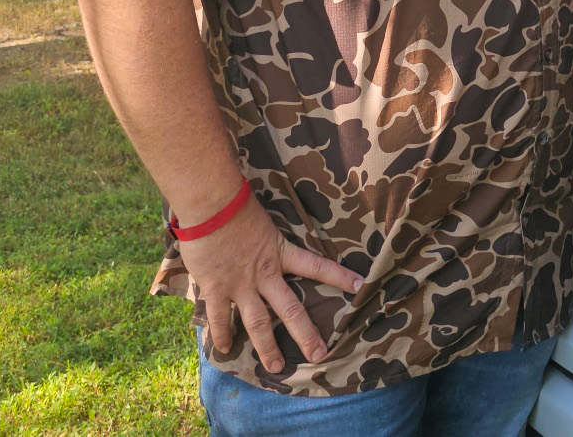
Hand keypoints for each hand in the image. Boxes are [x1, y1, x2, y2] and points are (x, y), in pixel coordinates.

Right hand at [183, 200, 365, 372]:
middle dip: (306, 334)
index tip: (361, 285)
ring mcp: (240, 284)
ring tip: (275, 367)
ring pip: (258, 323)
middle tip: (320, 355)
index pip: (317, 266)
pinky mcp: (216, 288)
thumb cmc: (236, 205)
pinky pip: (220, 318)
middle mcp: (264, 273)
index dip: (339, 276)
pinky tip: (224, 350)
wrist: (211, 205)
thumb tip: (268, 237)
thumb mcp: (263, 219)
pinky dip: (222, 335)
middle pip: (291, 310)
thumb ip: (268, 236)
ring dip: (266, 347)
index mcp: (280, 253)